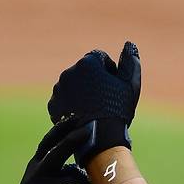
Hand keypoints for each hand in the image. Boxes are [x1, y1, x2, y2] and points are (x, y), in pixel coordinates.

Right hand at [0, 120, 92, 183]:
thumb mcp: (47, 182)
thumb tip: (87, 170)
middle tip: (86, 131)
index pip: (49, 143)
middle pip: (56, 153)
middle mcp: (35, 174)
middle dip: (73, 141)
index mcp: (36, 165)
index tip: (76, 118)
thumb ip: (61, 172)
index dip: (62, 130)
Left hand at [47, 42, 140, 164]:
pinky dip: (71, 106)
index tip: (114, 88)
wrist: (99, 138)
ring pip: (73, 86)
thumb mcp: (129, 85)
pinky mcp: (54, 105)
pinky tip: (82, 117)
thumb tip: (129, 44)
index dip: (110, 73)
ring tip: (93, 111)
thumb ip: (130, 62)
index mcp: (88, 62)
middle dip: (94, 82)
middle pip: (84, 72)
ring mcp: (59, 89)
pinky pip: (64, 101)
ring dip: (82, 94)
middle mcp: (69, 72)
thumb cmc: (117, 111)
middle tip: (105, 102)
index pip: (100, 59)